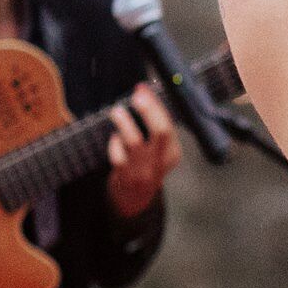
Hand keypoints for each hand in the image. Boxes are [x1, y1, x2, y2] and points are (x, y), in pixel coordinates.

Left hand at [104, 84, 181, 219]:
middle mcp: (161, 160)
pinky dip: (114, 143)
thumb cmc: (144, 166)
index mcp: (173, 152)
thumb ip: (153, 125)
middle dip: (149, 110)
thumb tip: (142, 91)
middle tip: (137, 95)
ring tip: (117, 112)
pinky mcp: (126, 176)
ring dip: (124, 124)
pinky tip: (114, 138)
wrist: (135, 199)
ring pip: (135, 142)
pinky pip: (118, 155)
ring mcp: (144, 169)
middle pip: (161, 131)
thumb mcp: (157, 149)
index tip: (143, 88)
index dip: (155, 104)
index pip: (168, 123)